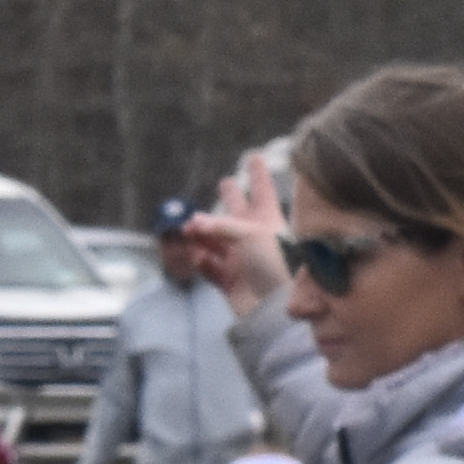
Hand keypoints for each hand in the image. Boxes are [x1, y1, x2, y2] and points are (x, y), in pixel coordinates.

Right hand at [194, 156, 287, 315]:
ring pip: (215, 240)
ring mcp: (242, 259)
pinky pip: (208, 265)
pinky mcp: (229, 280)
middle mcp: (255, 237)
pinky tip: (190, 252)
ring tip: (187, 227)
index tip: (256, 156)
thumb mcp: (251, 233)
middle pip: (239, 213)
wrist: (276, 307)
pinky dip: (197, 258)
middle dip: (232, 198)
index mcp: (268, 220)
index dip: (258, 174)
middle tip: (225, 182)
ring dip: (201, 233)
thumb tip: (195, 223)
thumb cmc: (275, 263)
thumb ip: (221, 226)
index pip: (263, 190)